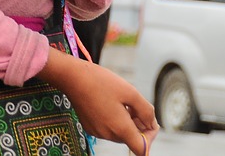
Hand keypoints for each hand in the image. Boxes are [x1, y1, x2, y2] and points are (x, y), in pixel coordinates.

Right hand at [40, 52, 158, 152]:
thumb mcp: (130, 92)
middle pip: (130, 139)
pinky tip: (109, 102)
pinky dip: (113, 120)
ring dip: (125, 121)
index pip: (142, 149)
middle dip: (138, 125)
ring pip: (119, 133)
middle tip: (135, 105)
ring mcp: (97, 132)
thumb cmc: (101, 82)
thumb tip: (151, 124)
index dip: (150, 138)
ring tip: (121, 101)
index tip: (150, 121)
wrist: (72, 77)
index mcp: (120, 128)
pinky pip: (108, 128)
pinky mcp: (90, 127)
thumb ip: (146, 111)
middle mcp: (108, 135)